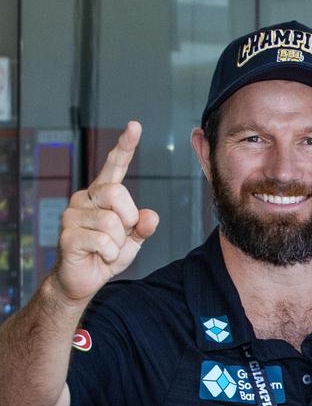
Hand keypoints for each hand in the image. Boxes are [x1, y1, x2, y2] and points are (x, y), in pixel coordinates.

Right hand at [53, 121, 158, 303]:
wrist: (84, 279)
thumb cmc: (108, 253)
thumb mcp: (134, 238)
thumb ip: (144, 225)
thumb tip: (150, 216)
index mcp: (102, 194)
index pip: (114, 165)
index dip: (125, 146)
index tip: (135, 125)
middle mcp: (84, 198)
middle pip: (118, 192)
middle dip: (129, 218)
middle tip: (121, 235)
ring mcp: (72, 215)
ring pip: (113, 222)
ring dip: (119, 242)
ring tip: (106, 248)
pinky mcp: (67, 235)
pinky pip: (104, 241)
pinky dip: (110, 254)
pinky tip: (98, 256)